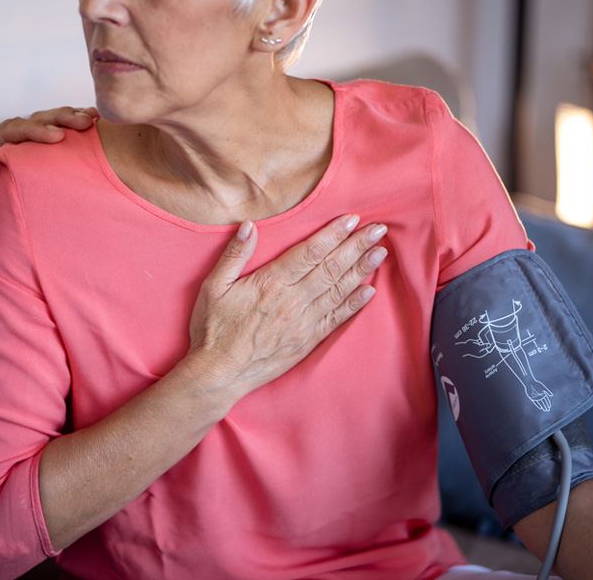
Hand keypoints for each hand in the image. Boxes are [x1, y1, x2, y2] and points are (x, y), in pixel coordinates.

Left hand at [0, 106, 98, 274]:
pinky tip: (95, 130)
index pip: (10, 132)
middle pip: (32, 122)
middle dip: (58, 118)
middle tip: (84, 121)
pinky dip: (76, 135)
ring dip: (70, 120)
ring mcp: (25, 155)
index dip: (33, 130)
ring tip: (94, 118)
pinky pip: (58, 144)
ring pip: (47, 127)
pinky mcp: (41, 165)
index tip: (57, 136)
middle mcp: (5, 148)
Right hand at [188, 214, 386, 401]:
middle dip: (356, 246)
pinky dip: (354, 305)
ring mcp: (302, 323)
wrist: (218, 374)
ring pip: (338, 291)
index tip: (352, 219)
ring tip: (380, 252)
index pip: (309, 252)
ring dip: (361, 270)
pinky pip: (335, 320)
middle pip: (331, 268)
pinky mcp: (306, 342)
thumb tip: (248, 226)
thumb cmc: (213, 330)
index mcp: (270, 283)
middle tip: (379, 229)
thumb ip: (233, 255)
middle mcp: (292, 301)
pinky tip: (369, 291)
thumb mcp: (213, 287)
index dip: (333, 234)